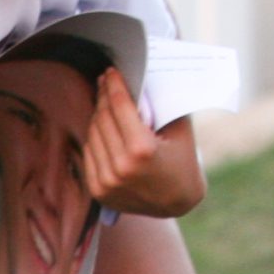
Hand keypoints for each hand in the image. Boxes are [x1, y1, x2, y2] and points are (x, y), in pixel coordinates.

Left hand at [82, 70, 203, 217]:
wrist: (176, 202)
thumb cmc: (183, 160)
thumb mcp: (179, 130)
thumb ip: (160, 106)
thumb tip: (140, 79)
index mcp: (141, 150)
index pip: (119, 108)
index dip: (113, 86)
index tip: (110, 72)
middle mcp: (120, 167)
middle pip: (103, 119)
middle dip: (104, 96)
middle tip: (105, 80)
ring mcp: (106, 181)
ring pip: (93, 135)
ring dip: (97, 114)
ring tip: (104, 99)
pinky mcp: (97, 191)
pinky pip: (90, 153)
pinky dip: (95, 136)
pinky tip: (100, 124)